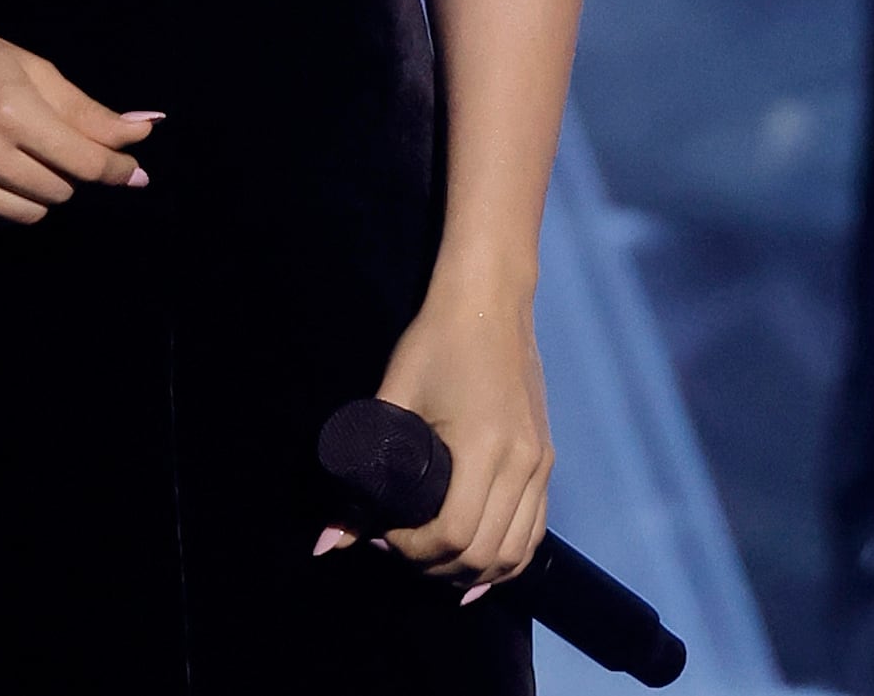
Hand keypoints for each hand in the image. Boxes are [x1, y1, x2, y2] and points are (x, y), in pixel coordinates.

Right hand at [0, 27, 157, 228]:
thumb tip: (147, 132)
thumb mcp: (34, 71)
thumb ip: (90, 112)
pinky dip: (2, 202)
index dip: (118, 170)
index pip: (86, 164)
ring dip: (38, 192)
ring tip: (18, 157)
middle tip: (50, 143)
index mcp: (10, 111)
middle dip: (69, 172)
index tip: (132, 170)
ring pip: (29, 215)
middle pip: (61, 193)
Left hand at [316, 292, 551, 597]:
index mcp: (483, 446)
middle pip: (483, 554)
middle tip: (400, 550)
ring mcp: (540, 464)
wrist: (491, 300)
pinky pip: (533, 532)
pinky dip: (505, 559)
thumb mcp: (393, 395)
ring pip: (514, 553)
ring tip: (432, 562)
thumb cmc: (436, 341)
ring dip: (472, 573)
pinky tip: (477, 569)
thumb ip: (360, 472)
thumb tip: (328, 540)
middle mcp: (520, 463)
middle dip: (436, 567)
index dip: (413, 551)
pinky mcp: (546, 460)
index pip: (452, 534)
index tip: (383, 536)